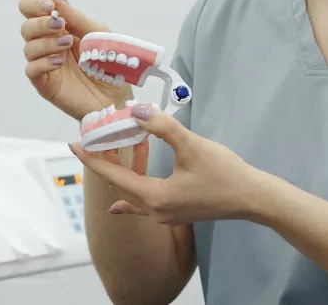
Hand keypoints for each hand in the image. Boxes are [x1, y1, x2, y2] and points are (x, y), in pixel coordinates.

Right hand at [19, 0, 131, 120]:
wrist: (116, 95)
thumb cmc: (109, 62)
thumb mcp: (97, 33)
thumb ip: (75, 17)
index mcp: (59, 28)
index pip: (32, 9)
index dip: (34, 4)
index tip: (49, 7)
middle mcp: (48, 44)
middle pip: (26, 27)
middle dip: (40, 23)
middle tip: (60, 26)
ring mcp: (45, 64)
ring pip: (28, 48)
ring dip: (46, 43)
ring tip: (66, 46)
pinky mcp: (45, 83)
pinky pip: (31, 70)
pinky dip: (42, 63)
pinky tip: (59, 63)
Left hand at [69, 105, 273, 225]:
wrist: (253, 198)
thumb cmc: (224, 173)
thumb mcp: (191, 145)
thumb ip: (162, 127)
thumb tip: (134, 110)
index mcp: (155, 197)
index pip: (113, 176)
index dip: (92, 159)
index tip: (74, 144)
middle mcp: (155, 211)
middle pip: (119, 185)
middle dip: (104, 162)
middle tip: (93, 140)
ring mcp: (165, 216)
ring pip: (132, 192)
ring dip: (121, 171)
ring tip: (113, 149)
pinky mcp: (176, 213)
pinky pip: (143, 204)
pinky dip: (130, 196)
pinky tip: (118, 205)